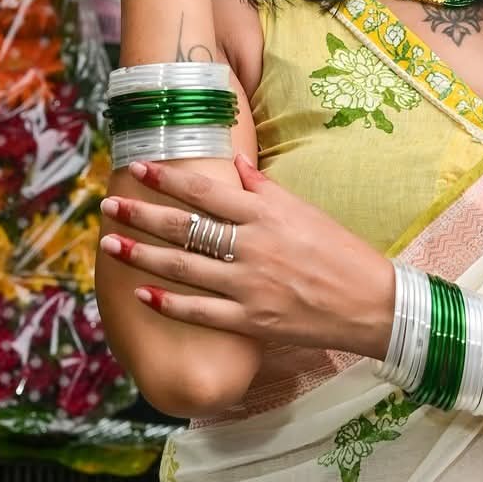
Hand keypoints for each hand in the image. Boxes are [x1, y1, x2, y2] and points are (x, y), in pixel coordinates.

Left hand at [98, 156, 396, 359]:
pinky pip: (200, 311)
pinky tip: (142, 293)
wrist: (373, 304)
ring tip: (110, 245)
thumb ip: (266, 189)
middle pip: (185, 227)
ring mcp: (250, 285)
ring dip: (142, 255)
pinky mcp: (252, 320)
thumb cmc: (342, 254)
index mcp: (267, 214)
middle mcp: (253, 246)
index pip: (206, 191)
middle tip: (109, 206)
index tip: (139, 168)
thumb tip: (233, 161)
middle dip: (141, 215)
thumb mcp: (307, 211)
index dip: (168, 179)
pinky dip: (169, 303)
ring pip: (183, 267)